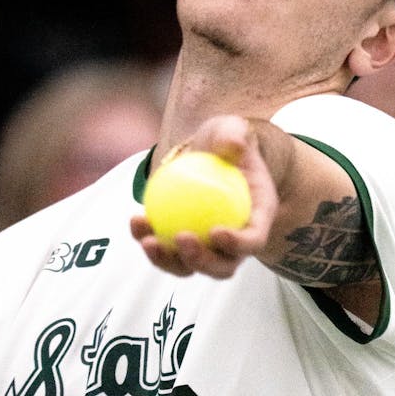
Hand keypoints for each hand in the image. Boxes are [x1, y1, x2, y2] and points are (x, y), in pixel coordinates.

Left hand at [130, 115, 278, 278]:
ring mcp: (209, 246)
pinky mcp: (182, 243)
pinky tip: (136, 221)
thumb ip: (235, 135)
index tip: (215, 231)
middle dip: (201, 261)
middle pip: (223, 265)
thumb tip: (233, 146)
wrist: (209, 151)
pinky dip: (149, 238)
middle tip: (179, 238)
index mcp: (258, 217)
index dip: (238, 244)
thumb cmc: (226, 139)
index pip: (254, 239)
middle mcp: (236, 240)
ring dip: (167, 260)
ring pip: (190, 266)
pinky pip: (166, 248)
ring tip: (148, 240)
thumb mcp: (232, 128)